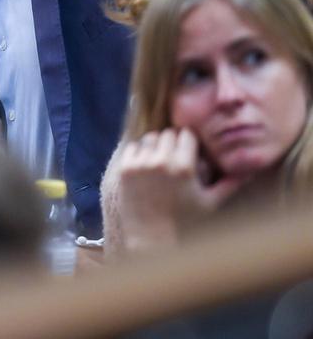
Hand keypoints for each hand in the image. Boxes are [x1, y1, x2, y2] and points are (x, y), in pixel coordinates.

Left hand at [115, 128, 244, 252]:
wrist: (152, 240)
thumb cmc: (187, 223)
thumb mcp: (211, 203)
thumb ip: (230, 184)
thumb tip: (249, 171)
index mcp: (184, 167)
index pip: (187, 135)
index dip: (190, 142)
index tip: (192, 150)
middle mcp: (161, 162)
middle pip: (168, 134)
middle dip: (174, 142)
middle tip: (177, 155)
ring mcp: (140, 165)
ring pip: (150, 138)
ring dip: (156, 146)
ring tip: (163, 160)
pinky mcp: (124, 170)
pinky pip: (133, 147)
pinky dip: (140, 153)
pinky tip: (147, 166)